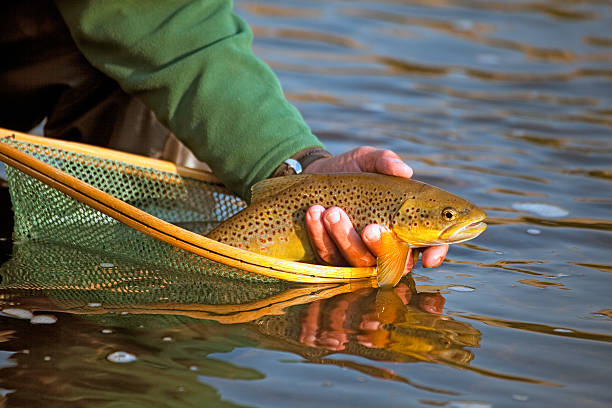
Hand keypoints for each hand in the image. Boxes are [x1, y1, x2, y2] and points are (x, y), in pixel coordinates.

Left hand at [303, 146, 448, 271]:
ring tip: (333, 212)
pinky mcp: (330, 255)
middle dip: (380, 247)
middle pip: (392, 262)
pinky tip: (315, 214)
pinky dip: (320, 236)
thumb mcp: (369, 158)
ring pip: (358, 261)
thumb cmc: (353, 168)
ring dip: (345, 239)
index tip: (428, 258)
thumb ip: (386, 161)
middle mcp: (385, 244)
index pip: (430, 245)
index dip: (434, 254)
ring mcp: (357, 253)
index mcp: (405, 223)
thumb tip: (404, 171)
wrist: (317, 172)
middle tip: (370, 228)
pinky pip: (327, 256)